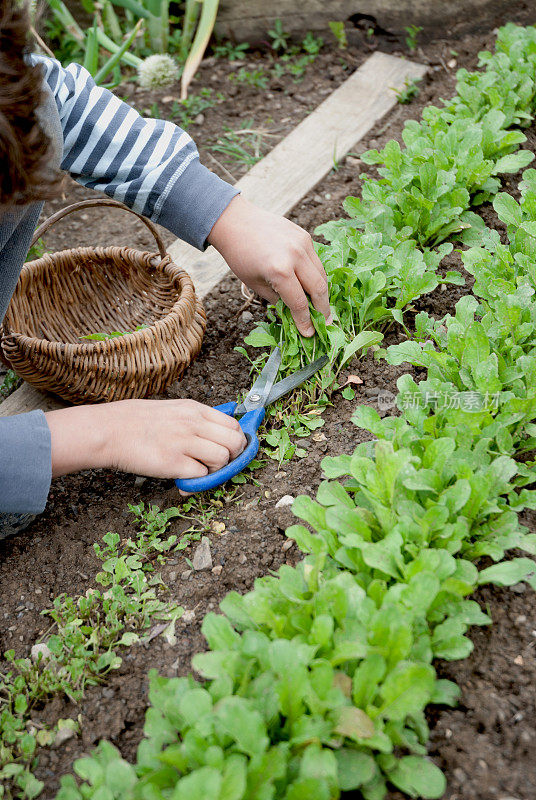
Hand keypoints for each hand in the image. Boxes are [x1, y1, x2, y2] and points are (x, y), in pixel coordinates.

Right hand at [45, 399, 246, 479]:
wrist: (108, 431)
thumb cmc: (135, 422)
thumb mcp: (172, 410)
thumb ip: (195, 420)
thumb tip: (214, 436)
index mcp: (194, 409)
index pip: (233, 425)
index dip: (237, 441)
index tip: (230, 450)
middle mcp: (193, 423)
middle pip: (235, 442)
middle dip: (233, 457)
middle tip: (218, 464)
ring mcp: (184, 442)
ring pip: (223, 458)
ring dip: (215, 470)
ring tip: (200, 471)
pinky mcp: (173, 463)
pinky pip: (201, 475)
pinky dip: (196, 481)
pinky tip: (183, 480)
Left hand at [208, 195, 332, 335]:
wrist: (235, 222)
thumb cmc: (240, 256)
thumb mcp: (255, 284)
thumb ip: (277, 300)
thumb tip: (293, 314)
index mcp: (279, 271)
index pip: (299, 303)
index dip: (305, 321)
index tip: (309, 333)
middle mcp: (295, 256)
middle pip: (318, 289)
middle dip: (323, 309)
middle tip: (324, 323)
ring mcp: (302, 243)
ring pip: (321, 274)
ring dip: (322, 293)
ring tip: (321, 307)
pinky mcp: (304, 235)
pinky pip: (316, 260)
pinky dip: (316, 274)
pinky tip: (312, 285)